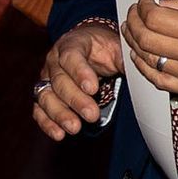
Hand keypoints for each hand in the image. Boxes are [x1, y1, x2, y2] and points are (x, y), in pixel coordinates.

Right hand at [34, 20, 122, 139]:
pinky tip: (59, 134)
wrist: (90, 46)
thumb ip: (123, 60)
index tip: (93, 88)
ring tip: (75, 128)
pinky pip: (40, 109)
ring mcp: (46, 78)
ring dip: (59, 114)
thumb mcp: (116, 47)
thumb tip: (137, 71)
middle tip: (92, 114)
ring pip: (46, 96)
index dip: (80, 73)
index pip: (71, 57)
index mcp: (72, 44)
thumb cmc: (103, 48)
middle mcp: (54, 61)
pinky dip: (47, 123)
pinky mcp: (44, 94)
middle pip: (59, 81)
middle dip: (75, 100)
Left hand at [123, 0, 177, 99]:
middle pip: (146, 39)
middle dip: (134, 23)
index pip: (154, 18)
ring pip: (148, 62)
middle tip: (133, 14)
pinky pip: (160, 82)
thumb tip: (157, 5)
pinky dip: (145, 69)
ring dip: (135, 45)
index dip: (143, 7)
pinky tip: (141, 57)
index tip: (144, 2)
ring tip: (133, 32)